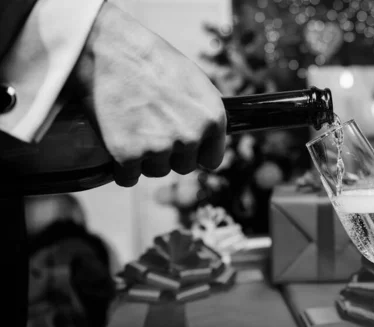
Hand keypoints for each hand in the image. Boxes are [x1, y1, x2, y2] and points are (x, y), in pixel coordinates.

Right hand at [72, 2, 225, 186]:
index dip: (195, 153)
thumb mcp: (195, 83)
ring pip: (156, 171)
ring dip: (145, 158)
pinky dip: (121, 166)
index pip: (211, 159)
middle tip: (151, 127)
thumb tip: (207, 139)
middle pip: (183, 167)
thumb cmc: (152, 62)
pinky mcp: (128, 155)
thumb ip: (204, 115)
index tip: (183, 145)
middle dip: (169, 154)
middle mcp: (191, 137)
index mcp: (213, 119)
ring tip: (133, 126)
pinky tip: (117, 142)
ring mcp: (160, 148)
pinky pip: (128, 178)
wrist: (110, 51)